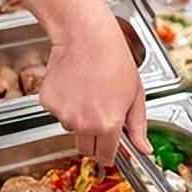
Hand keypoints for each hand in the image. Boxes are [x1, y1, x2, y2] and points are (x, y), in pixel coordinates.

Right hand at [40, 24, 150, 165]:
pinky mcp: (47, 103)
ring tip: (87, 90)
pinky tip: (73, 85)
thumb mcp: (135, 94)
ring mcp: (63, 114)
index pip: (105, 156)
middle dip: (93, 139)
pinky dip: (63, 103)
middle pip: (85, 148)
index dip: (108, 154)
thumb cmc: (113, 58)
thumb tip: (144, 149)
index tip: (108, 150)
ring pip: (70, 128)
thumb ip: (138, 126)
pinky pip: (57, 112)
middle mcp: (83, 124)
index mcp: (108, 124)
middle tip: (99, 113)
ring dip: (78, 117)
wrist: (85, 35)